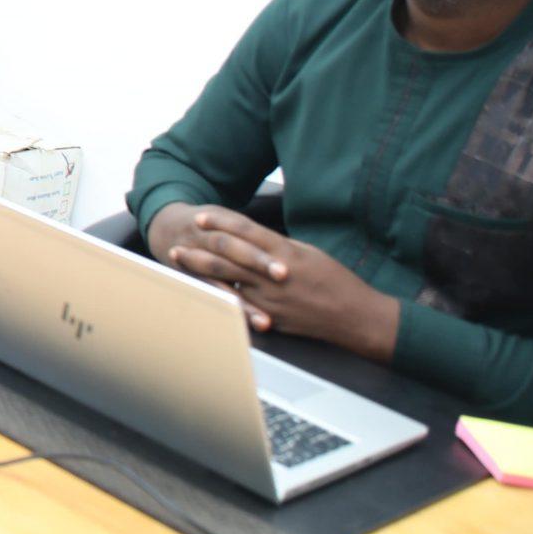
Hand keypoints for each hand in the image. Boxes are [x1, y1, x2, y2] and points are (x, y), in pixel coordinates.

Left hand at [158, 206, 400, 361]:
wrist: (355, 316)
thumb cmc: (337, 281)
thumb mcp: (308, 253)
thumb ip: (279, 248)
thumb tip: (257, 241)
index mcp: (284, 252)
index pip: (245, 231)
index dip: (220, 222)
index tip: (201, 216)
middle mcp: (273, 274)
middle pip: (228, 255)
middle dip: (199, 248)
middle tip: (177, 242)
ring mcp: (270, 298)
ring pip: (227, 280)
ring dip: (200, 271)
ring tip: (181, 263)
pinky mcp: (270, 317)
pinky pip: (239, 306)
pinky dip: (220, 297)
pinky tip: (202, 293)